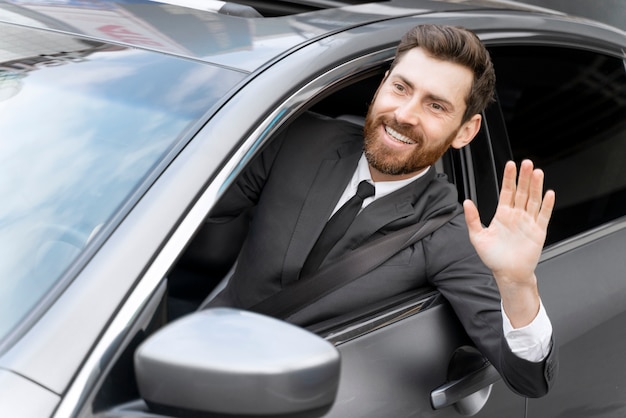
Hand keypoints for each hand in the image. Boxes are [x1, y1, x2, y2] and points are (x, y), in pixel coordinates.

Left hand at [463, 160, 554, 326]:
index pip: (507, 192)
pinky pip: (544, 216)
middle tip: (527, 163)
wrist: (508, 274)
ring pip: (533, 200)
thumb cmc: (493, 257)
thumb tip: (466, 202)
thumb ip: (472, 219)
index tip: (510, 164)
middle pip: (522, 192)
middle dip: (524, 177)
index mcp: (502, 215)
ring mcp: (528, 222)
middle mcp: (516, 216)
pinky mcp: (538, 232)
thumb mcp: (477, 237)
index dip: (509, 178)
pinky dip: (547, 205)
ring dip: (536, 187)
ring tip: (538, 173)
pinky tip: (549, 194)